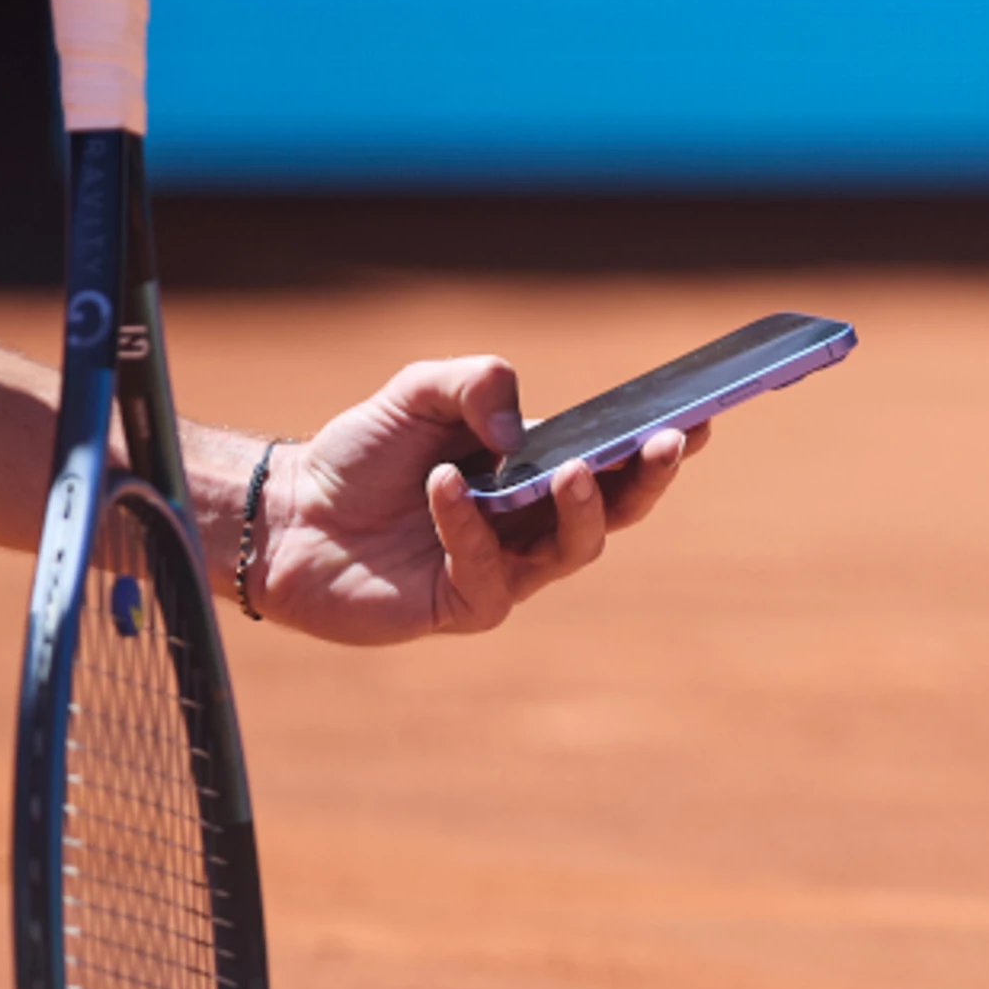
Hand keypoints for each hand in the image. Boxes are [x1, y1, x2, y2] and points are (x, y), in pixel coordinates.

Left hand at [245, 356, 701, 645]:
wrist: (289, 515)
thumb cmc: (362, 454)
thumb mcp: (417, 391)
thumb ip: (475, 383)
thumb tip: (518, 428)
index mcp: (534, 471)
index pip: (612, 460)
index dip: (659, 445)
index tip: (700, 420)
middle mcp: (531, 524)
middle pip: (616, 511)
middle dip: (647, 479)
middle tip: (664, 444)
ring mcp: (504, 569)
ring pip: (573, 550)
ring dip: (580, 508)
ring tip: (567, 470)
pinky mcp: (465, 605)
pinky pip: (489, 572)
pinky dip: (469, 525)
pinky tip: (442, 487)